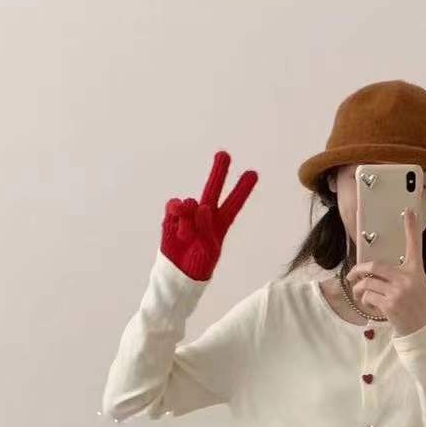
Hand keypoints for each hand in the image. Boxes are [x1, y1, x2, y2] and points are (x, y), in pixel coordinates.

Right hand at [160, 151, 257, 280]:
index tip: (253, 173)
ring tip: (187, 236)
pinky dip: (176, 210)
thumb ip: (207, 227)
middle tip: (224, 154)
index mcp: (221, 223)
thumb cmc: (199, 264)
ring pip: (190, 203)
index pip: (234, 203)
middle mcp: (205, 215)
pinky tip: (176, 218)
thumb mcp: (210, 249)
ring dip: (188, 218)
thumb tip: (200, 206)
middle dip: (218, 172)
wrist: (178, 273)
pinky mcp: (172, 217)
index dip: (243, 189)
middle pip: (213, 189)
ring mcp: (188, 215)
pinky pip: (174, 205)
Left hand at [347, 208, 425, 335]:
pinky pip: (368, 297)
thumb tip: (374, 268)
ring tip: (363, 296)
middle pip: (374, 266)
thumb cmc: (416, 304)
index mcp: (416, 270)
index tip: (409, 211)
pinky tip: (372, 306)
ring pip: (367, 283)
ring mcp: (398, 292)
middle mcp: (408, 278)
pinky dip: (366, 302)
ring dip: (360, 290)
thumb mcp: (416, 283)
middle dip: (358, 271)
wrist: (420, 328)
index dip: (412, 227)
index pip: (415, 245)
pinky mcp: (389, 305)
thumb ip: (400, 272)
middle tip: (352, 276)